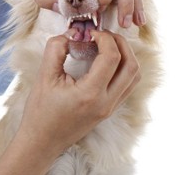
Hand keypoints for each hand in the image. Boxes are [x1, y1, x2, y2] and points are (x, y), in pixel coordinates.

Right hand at [17, 30, 140, 154]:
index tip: (89, 32)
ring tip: (106, 44)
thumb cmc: (40, 111)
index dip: (104, 38)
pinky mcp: (109, 110)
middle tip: (102, 34)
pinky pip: (127, 85)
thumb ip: (56, 49)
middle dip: (120, 43)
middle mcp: (106, 102)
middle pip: (131, 65)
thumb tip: (71, 34)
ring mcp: (110, 108)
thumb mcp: (43, 76)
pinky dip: (122, 68)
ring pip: (134, 76)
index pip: (112, 57)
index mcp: (90, 94)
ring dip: (125, 55)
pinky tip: (105, 60)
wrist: (42, 141)